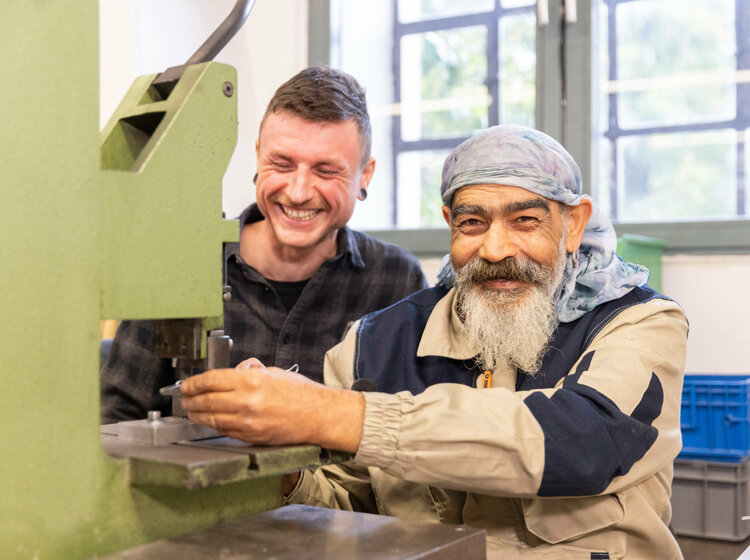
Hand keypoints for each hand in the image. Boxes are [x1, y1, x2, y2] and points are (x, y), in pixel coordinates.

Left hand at [180, 358, 364, 450]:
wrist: (318, 416)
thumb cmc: (301, 394)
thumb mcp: (274, 372)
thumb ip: (250, 372)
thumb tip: (234, 372)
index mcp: (252, 381)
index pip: (211, 380)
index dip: (194, 382)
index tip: (187, 384)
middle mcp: (246, 402)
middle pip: (206, 400)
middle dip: (190, 400)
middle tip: (184, 398)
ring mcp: (247, 422)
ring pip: (211, 419)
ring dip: (197, 414)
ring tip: (191, 410)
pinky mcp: (250, 437)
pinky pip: (224, 430)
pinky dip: (213, 424)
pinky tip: (209, 421)